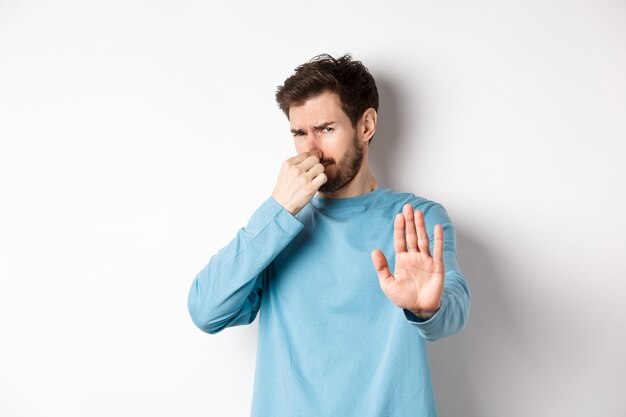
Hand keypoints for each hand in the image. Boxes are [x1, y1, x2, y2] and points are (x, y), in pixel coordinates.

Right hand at [271, 151, 326, 214]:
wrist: (281, 205)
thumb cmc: (285, 189)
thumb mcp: (285, 172)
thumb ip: (296, 163)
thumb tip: (314, 154)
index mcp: (288, 164)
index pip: (306, 153)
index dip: (312, 157)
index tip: (313, 163)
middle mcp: (295, 170)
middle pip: (315, 159)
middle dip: (316, 164)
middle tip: (313, 172)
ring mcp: (303, 179)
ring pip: (320, 167)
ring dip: (319, 173)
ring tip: (314, 179)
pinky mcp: (310, 188)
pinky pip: (323, 177)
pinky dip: (322, 180)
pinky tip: (317, 183)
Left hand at [371, 204, 444, 318]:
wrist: (420, 309)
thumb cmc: (404, 298)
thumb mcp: (387, 284)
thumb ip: (381, 268)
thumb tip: (375, 251)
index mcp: (402, 260)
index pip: (400, 240)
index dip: (399, 228)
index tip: (398, 216)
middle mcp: (414, 257)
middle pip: (411, 236)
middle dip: (409, 222)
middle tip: (408, 207)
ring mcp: (426, 260)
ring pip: (423, 239)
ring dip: (421, 226)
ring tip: (418, 213)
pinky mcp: (436, 266)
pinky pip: (438, 250)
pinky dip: (438, 239)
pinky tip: (437, 228)